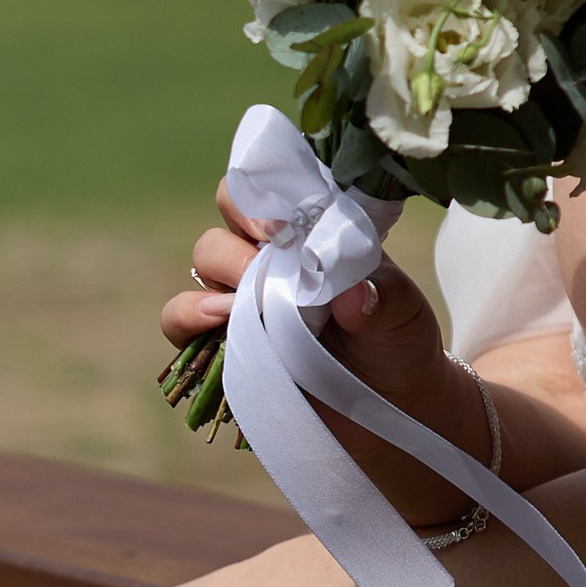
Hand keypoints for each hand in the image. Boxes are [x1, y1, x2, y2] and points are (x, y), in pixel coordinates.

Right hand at [165, 173, 390, 349]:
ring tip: (243, 303)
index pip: (271, 187)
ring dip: (217, 276)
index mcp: (311, 230)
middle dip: (241, 238)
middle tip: (265, 266)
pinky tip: (218, 323)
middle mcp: (271, 255)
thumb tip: (353, 297)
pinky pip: (181, 318)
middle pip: (229, 216)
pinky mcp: (224, 340)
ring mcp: (244, 296)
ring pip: (203, 261)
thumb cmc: (397, 338)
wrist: (390, 398)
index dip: (264, 195)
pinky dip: (188, 317)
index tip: (280, 226)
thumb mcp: (404, 311)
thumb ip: (385, 296)